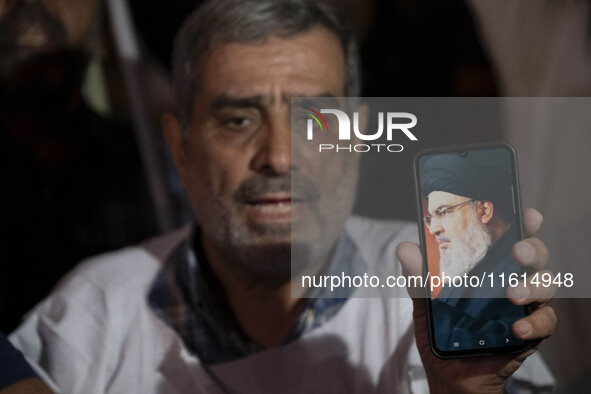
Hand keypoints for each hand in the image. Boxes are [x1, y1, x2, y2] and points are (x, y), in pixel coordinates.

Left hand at [396, 208, 556, 393]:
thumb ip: (418, 277)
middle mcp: (511, 279)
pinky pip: (545, 322)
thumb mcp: (424, 301)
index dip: (522, 222)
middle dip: (531, 249)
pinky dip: (535, 323)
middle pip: (534, 256)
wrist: (450, 374)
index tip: (525, 214)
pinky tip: (517, 327)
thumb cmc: (442, 330)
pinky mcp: (531, 332)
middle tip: (517, 253)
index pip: (510, 237)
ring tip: (511, 294)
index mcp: (489, 266)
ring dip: (532, 286)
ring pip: (545, 284)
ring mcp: (524, 306)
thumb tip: (405, 249)